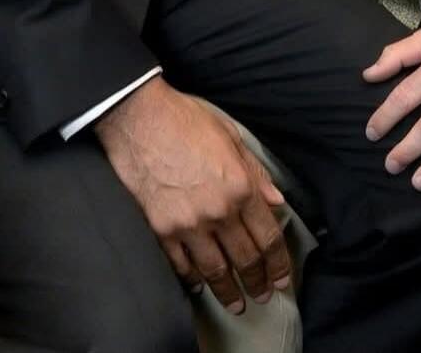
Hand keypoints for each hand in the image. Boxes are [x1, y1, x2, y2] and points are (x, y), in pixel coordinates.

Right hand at [95, 76, 290, 313]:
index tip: (282, 278)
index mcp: (240, 186)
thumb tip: (275, 201)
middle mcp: (218, 211)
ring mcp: (188, 223)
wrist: (139, 118)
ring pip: (215, 269)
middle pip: (245, 259)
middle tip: (262, 295)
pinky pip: (181, 264)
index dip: (278, 263)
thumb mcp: (231, 136)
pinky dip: (192, 278)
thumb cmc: (185, 119)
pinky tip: (199, 284)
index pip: (268, 236)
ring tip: (236, 302)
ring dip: (228, 291)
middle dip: (257, 282)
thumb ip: (255, 173)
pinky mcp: (161, 229)